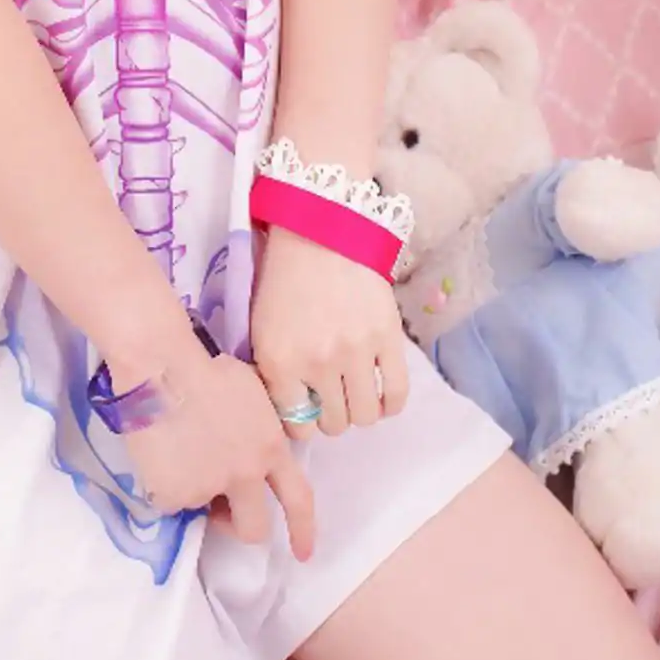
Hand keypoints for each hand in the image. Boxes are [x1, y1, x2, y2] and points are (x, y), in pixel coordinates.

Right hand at [121, 350, 316, 559]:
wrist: (161, 368)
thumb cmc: (205, 368)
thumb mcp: (252, 395)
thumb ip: (260, 429)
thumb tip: (252, 446)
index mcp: (270, 448)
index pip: (299, 499)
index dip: (303, 529)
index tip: (303, 553)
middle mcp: (245, 474)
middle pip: (253, 528)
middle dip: (239, 525)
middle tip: (220, 510)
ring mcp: (208, 486)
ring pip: (203, 508)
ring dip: (195, 492)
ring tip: (179, 454)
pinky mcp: (172, 494)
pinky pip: (169, 501)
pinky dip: (163, 486)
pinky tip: (158, 455)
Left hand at [249, 228, 409, 438]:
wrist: (320, 235)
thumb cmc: (284, 283)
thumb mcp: (262, 331)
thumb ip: (275, 375)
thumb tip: (296, 412)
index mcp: (280, 363)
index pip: (298, 424)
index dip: (303, 421)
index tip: (307, 408)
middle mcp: (318, 364)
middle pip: (335, 425)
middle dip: (332, 416)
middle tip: (331, 396)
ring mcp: (356, 353)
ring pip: (365, 416)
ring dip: (359, 411)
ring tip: (355, 393)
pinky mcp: (388, 338)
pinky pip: (397, 393)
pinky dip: (390, 404)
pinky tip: (382, 397)